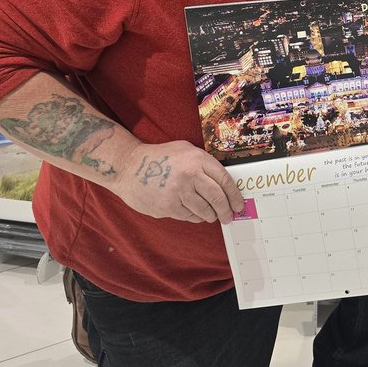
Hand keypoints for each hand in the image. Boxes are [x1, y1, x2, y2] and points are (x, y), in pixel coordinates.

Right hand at [112, 140, 242, 223]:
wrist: (128, 167)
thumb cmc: (160, 158)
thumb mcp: (185, 150)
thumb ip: (204, 164)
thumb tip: (224, 183)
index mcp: (197, 159)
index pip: (224, 180)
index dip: (234, 195)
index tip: (239, 204)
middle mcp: (190, 175)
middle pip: (217, 198)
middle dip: (226, 210)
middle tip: (229, 216)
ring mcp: (178, 192)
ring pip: (204, 210)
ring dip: (211, 215)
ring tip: (212, 215)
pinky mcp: (168, 207)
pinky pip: (189, 216)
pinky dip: (195, 217)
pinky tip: (195, 213)